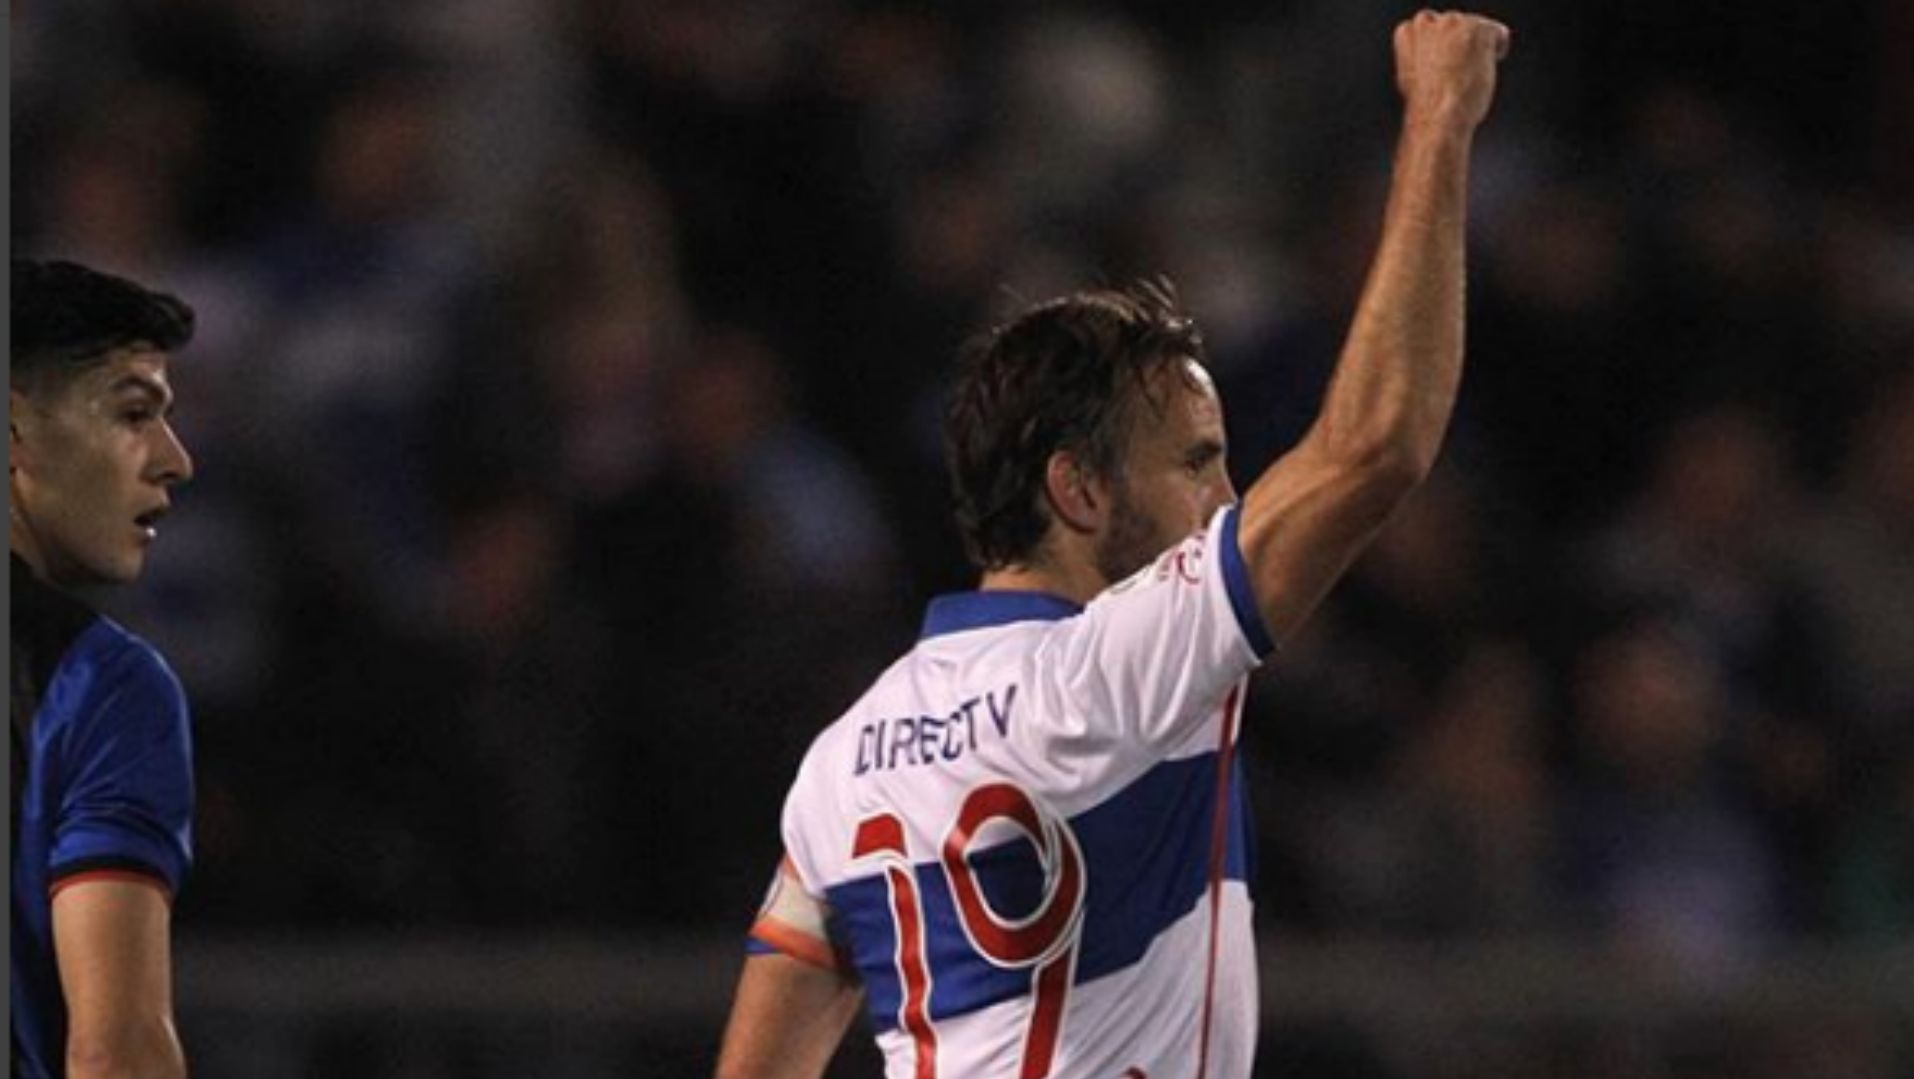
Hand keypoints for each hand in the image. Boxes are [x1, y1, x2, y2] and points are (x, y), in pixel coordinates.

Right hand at [1394, 9, 1510, 130]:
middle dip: (1461, 43)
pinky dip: (1497, 49)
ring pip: (1476, 27)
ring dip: (1477, 47)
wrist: (1438, 114)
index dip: (1442, 45)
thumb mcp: (1414, 76)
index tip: (1446, 61)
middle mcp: (1428, 22)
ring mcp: (1453, 24)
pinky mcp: (1477, 29)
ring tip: (1470, 74)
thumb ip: (1425, 56)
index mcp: (1408, 32)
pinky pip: (1497, 33)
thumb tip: (1441, 55)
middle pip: (1455, 23)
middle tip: (1460, 71)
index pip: (1430, 25)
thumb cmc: (1427, 106)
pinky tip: (1486, 68)